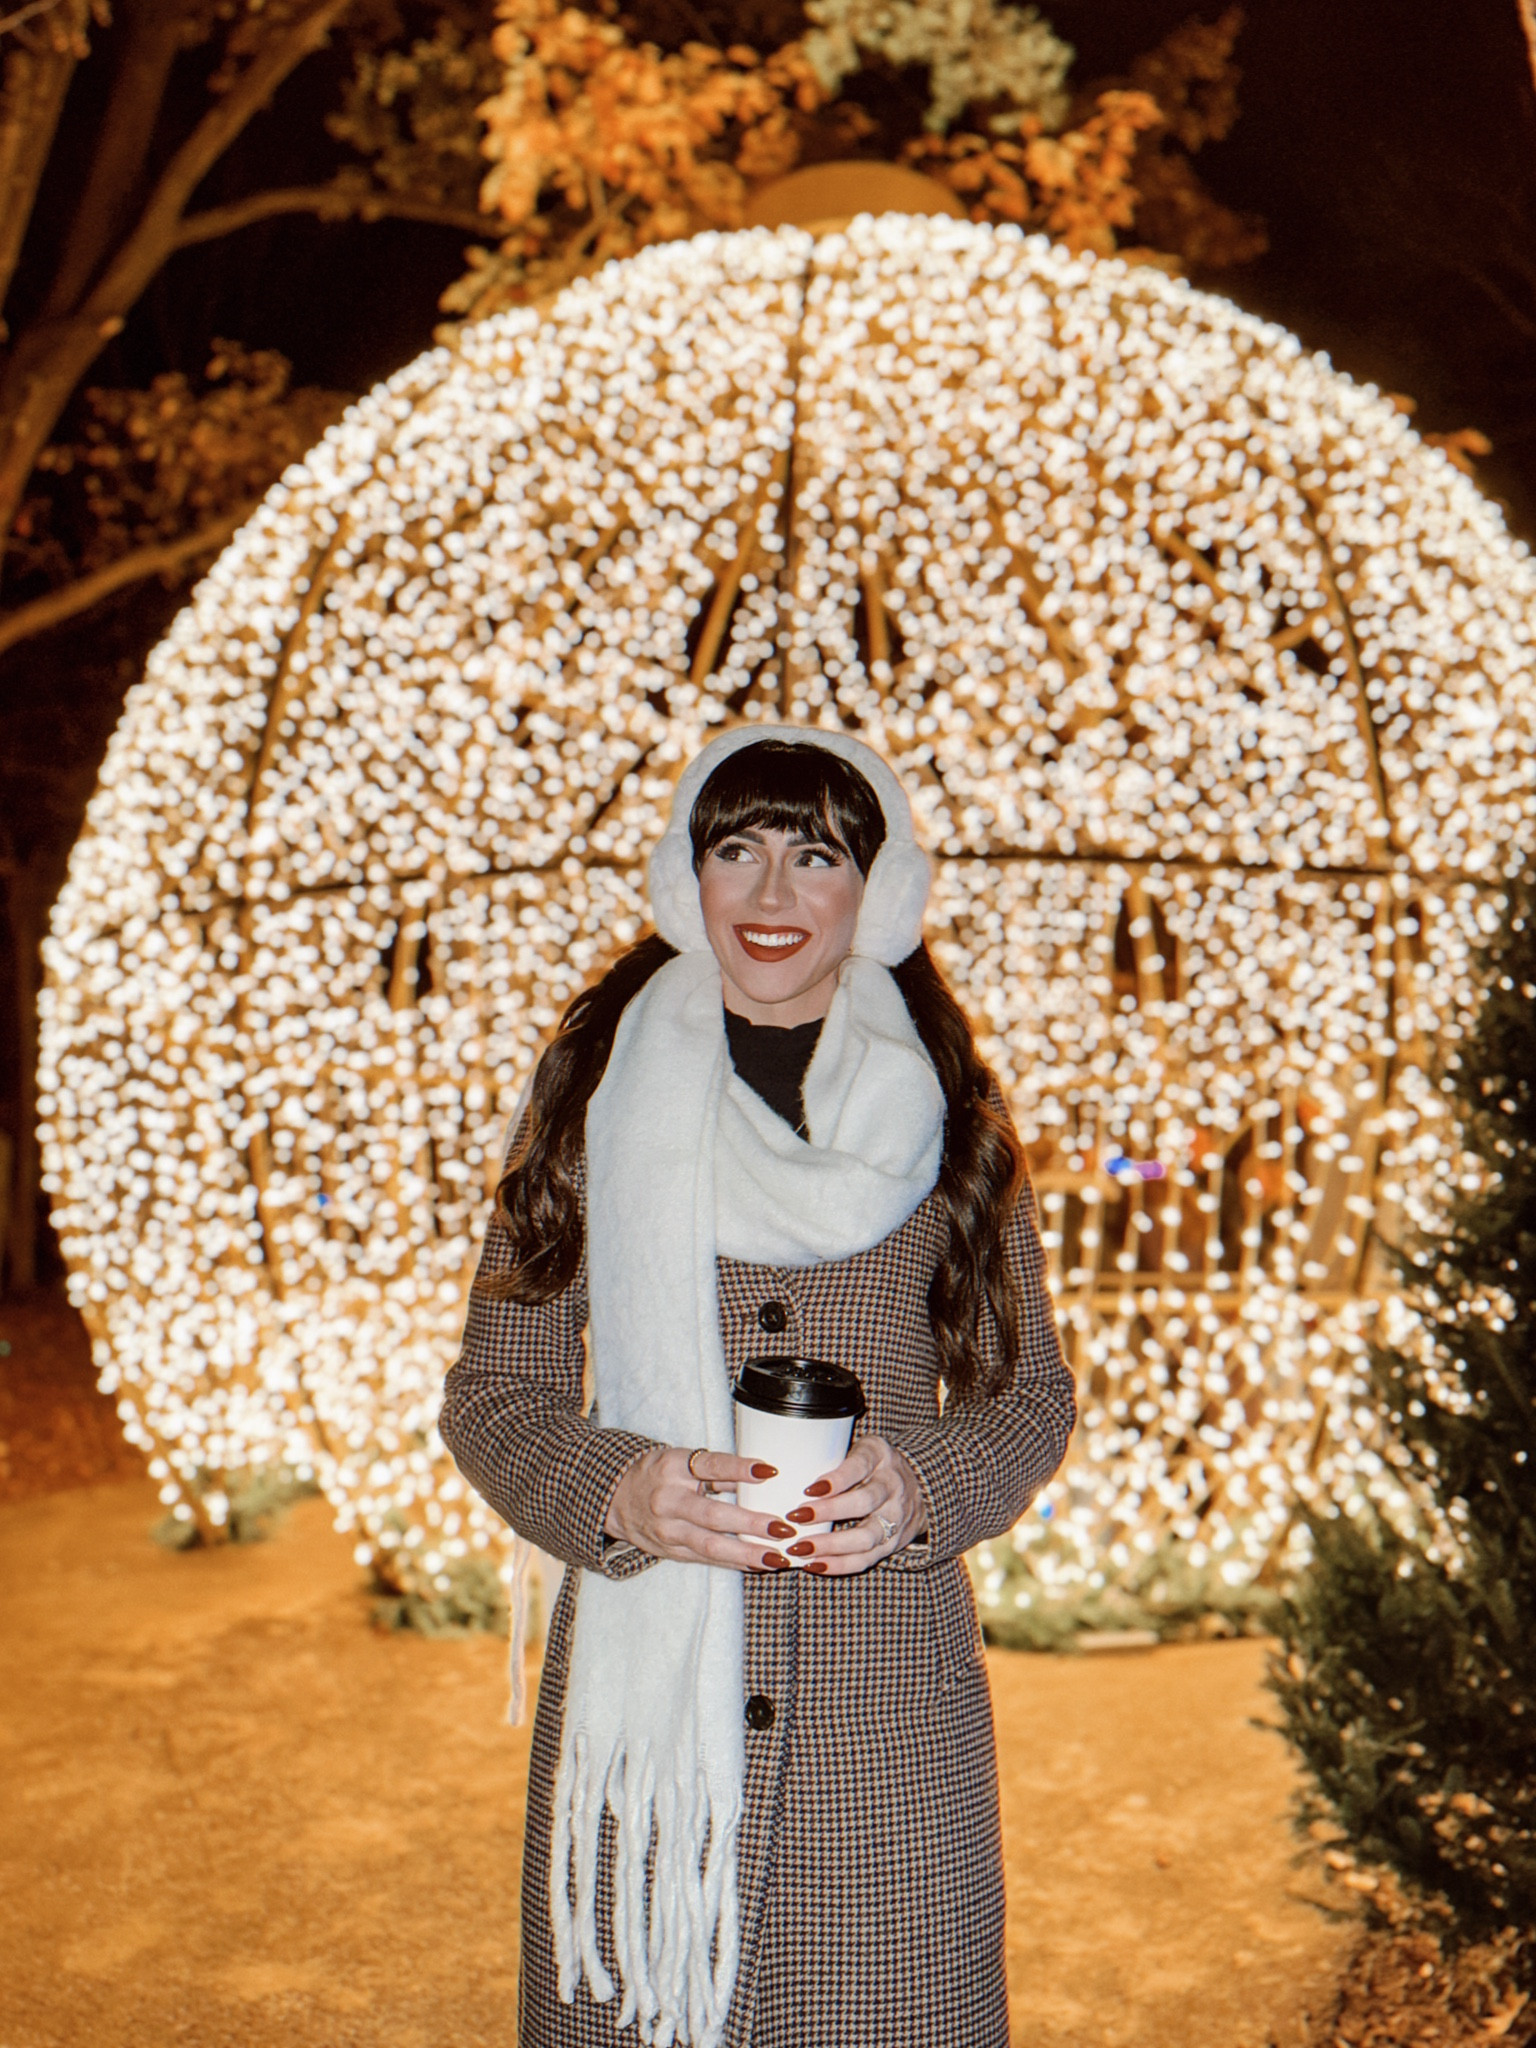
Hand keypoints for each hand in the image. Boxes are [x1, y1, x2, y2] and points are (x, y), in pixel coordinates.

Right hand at [604, 1446, 797, 1572]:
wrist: (615, 1498)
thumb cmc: (660, 1474)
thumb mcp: (682, 1460)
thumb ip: (717, 1470)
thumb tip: (763, 1476)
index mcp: (673, 1467)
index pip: (711, 1466)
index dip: (740, 1469)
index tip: (771, 1471)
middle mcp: (668, 1500)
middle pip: (713, 1514)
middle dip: (751, 1524)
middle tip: (784, 1528)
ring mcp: (667, 1530)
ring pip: (710, 1546)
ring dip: (747, 1554)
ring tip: (777, 1558)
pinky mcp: (670, 1552)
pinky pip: (706, 1560)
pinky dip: (734, 1563)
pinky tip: (757, 1565)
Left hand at [779, 1435, 926, 1576]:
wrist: (920, 1486)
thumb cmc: (872, 1464)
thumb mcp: (860, 1447)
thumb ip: (832, 1454)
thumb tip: (782, 1465)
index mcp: (880, 1456)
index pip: (860, 1465)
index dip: (836, 1479)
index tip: (808, 1488)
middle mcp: (893, 1486)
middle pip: (864, 1502)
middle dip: (829, 1512)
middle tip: (795, 1517)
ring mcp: (896, 1517)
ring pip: (866, 1536)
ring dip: (831, 1545)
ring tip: (799, 1548)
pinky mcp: (894, 1543)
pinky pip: (866, 1558)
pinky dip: (839, 1565)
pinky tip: (814, 1565)